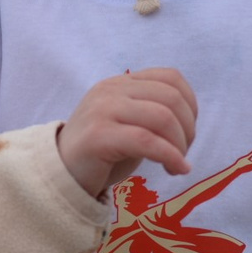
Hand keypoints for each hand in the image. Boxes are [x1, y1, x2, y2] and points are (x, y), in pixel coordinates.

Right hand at [56, 69, 196, 199]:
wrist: (60, 175)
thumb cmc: (100, 154)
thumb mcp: (128, 125)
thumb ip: (151, 113)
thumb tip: (189, 118)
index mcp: (120, 83)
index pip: (171, 77)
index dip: (191, 104)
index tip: (188, 131)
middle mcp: (111, 90)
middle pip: (171, 98)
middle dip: (188, 128)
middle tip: (184, 153)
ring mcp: (102, 110)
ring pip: (162, 117)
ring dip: (181, 145)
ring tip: (178, 164)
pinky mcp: (98, 135)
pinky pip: (147, 141)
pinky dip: (170, 157)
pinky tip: (176, 170)